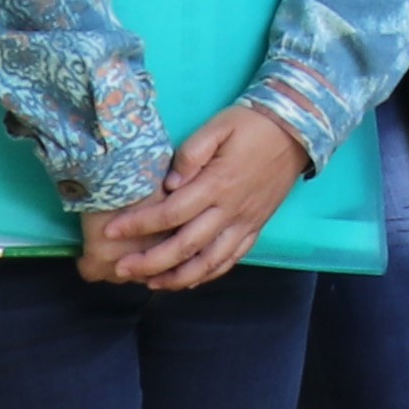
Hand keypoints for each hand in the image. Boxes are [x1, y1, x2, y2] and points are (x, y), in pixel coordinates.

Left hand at [78, 102, 307, 290]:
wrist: (297, 130)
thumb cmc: (251, 125)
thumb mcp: (218, 126)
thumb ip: (191, 154)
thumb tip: (169, 184)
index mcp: (217, 184)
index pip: (170, 213)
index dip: (138, 225)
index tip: (111, 231)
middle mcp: (230, 210)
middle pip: (185, 246)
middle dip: (150, 262)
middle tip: (121, 269)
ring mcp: (245, 223)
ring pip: (209, 262)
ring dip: (177, 277)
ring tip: (150, 283)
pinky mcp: (256, 227)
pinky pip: (231, 259)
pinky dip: (208, 274)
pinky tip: (188, 279)